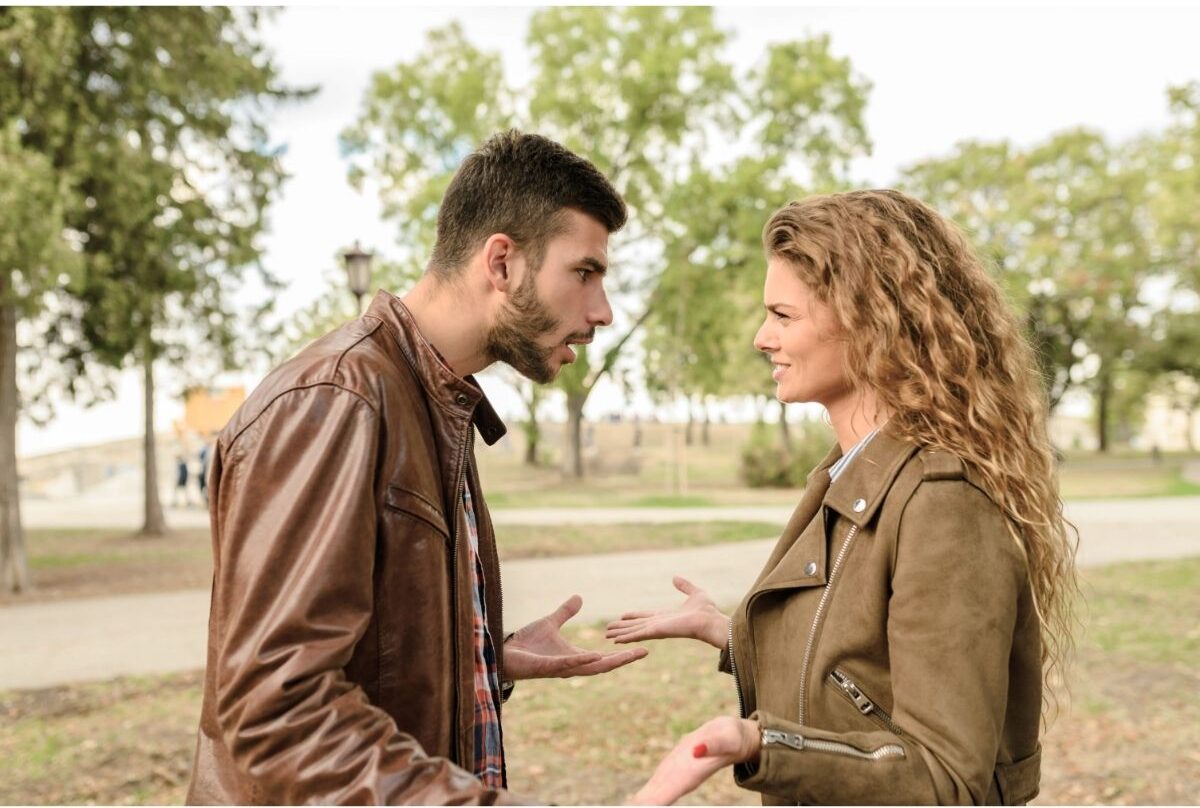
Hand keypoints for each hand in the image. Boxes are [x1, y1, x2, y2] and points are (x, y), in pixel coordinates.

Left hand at [504, 595, 647, 679]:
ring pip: (591, 667)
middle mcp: (572, 666)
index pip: (604, 657)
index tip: (642, 647)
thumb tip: (579, 598)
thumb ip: (566, 613)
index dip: (622, 653)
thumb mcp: (550, 623)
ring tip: (628, 655)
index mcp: (575, 657)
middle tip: (644, 651)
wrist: (504, 652)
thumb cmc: (526, 643)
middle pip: (604, 665)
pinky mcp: (548, 667)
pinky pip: (568, 664)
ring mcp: (561, 668)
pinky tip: (596, 655)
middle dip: (624, 659)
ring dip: (609, 661)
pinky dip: (582, 660)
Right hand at [605, 576, 728, 649]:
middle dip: (623, 627)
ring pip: (634, 631)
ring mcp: (657, 629)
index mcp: (667, 616)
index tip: (623, 616)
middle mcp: (659, 624)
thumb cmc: (707, 611)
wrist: (711, 622)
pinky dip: (626, 637)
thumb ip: (684, 586)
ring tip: (607, 635)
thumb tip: (675, 577)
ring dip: (620, 633)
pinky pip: (638, 634)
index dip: (634, 617)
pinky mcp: (657, 632)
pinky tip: (615, 640)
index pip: (646, 616)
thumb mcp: (695, 593)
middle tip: (608, 629)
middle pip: (636, 625)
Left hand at [628, 716, 759, 804]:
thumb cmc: (733, 738)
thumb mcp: (728, 738)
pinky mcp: (672, 767)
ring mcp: (675, 774)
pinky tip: (636, 803)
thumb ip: (714, 745)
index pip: (666, 792)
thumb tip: (697, 750)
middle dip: (643, 805)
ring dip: (641, 803)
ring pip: (654, 793)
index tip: (636, 807)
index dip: (652, 802)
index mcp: (691, 773)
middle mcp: (681, 778)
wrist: (733, 737)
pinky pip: (656, 784)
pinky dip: (645, 796)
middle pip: (657, 798)